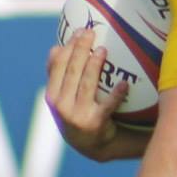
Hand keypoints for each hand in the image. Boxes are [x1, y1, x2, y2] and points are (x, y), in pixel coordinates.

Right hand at [45, 28, 129, 154]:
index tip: (79, 31)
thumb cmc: (75, 112)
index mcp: (52, 96)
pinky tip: (125, 84)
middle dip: (80, 49)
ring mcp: (78, 115)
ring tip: (103, 50)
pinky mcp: (96, 124)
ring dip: (94, 66)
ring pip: (86, 85)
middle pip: (72, 71)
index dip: (68, 47)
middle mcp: (62, 105)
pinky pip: (108, 106)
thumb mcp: (61, 97)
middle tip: (91, 33)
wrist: (89, 145)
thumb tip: (56, 47)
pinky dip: (117, 94)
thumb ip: (58, 75)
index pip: (58, 66)